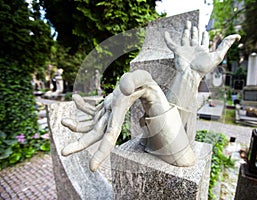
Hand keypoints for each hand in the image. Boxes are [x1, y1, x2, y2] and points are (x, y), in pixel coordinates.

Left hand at [61, 70, 180, 170]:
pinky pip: (90, 112)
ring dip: (76, 126)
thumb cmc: (142, 82)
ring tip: (63, 121)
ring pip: (90, 126)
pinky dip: (81, 107)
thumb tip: (124, 88)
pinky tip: (76, 98)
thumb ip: (133, 81)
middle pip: (96, 135)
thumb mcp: (141, 78)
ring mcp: (107, 114)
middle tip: (64, 152)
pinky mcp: (104, 109)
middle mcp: (112, 118)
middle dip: (80, 144)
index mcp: (120, 113)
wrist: (142, 85)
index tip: (92, 167)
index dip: (102, 152)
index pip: (111, 136)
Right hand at [164, 21, 240, 73]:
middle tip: (196, 26)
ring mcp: (185, 50)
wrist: (190, 75)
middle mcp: (193, 50)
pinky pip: (170, 44)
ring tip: (188, 23)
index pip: (203, 41)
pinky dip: (167, 39)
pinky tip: (165, 33)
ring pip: (185, 38)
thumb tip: (237, 36)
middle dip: (195, 32)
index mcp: (202, 51)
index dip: (205, 36)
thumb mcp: (218, 55)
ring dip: (186, 31)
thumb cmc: (203, 68)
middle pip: (194, 38)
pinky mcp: (177, 51)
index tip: (205, 31)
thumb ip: (226, 45)